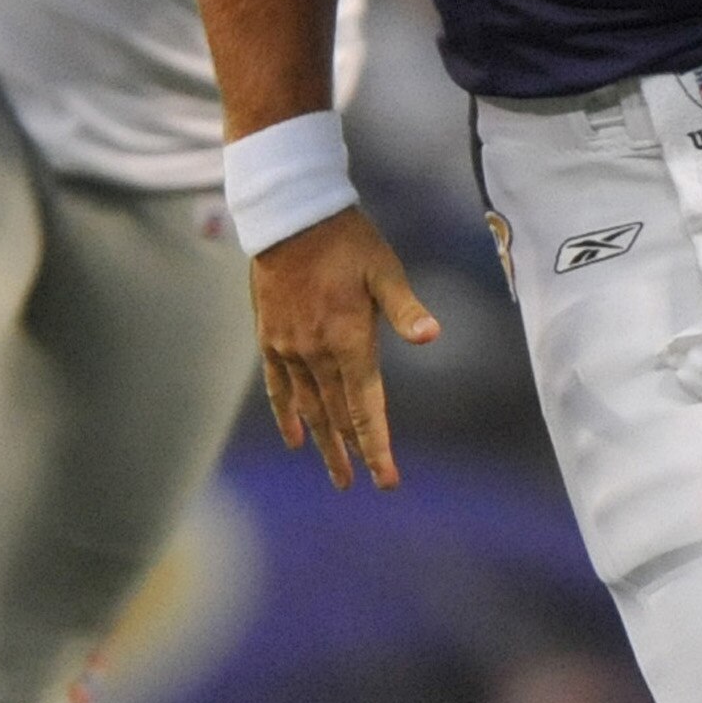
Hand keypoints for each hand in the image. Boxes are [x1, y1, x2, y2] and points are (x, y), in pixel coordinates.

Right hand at [249, 204, 438, 489]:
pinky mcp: (270, 339)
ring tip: (335, 474)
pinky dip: (287, 414)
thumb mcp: (385, 270)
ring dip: (323, 443)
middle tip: (363, 484)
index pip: (366, 408)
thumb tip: (431, 336)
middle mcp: (318, 353)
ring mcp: (290, 349)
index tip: (386, 480)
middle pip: (338, 416)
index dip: (377, 447)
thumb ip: (405, 308)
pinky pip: (277, 387)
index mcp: (350, 341)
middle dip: (353, 453)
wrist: (290, 217)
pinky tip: (294, 438)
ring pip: (309, 408)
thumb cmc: (347, 241)